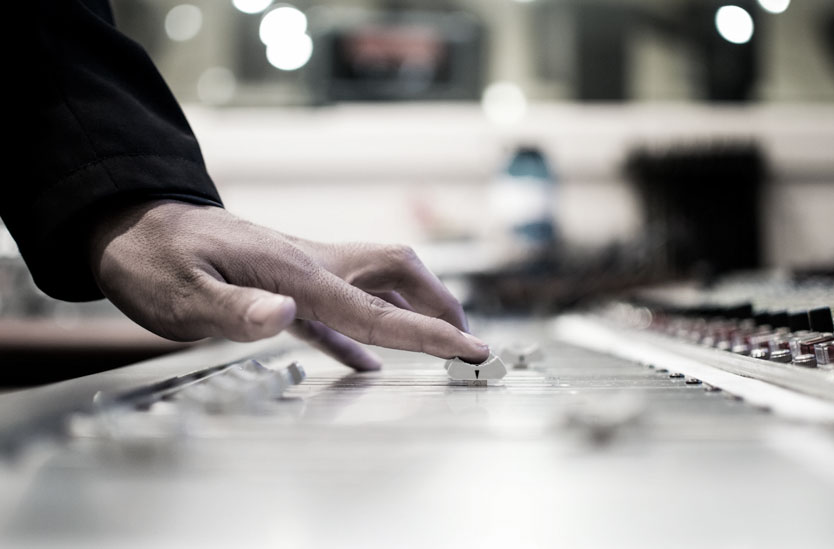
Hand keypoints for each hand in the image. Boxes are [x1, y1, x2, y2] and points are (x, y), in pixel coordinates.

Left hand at [88, 200, 488, 369]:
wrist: (133, 224)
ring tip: (437, 338)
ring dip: (412, 308)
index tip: (470, 348)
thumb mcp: (180, 294)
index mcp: (295, 272)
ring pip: (376, 282)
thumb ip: (235, 309)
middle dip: (437, 304)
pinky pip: (339, 308)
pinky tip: (367, 358)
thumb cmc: (153, 260)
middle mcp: (309, 265)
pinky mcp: (284, 282)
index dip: (427, 332)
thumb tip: (287, 314)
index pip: (375, 309)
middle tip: (465, 338)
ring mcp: (301, 270)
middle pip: (396, 273)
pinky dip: (363, 333)